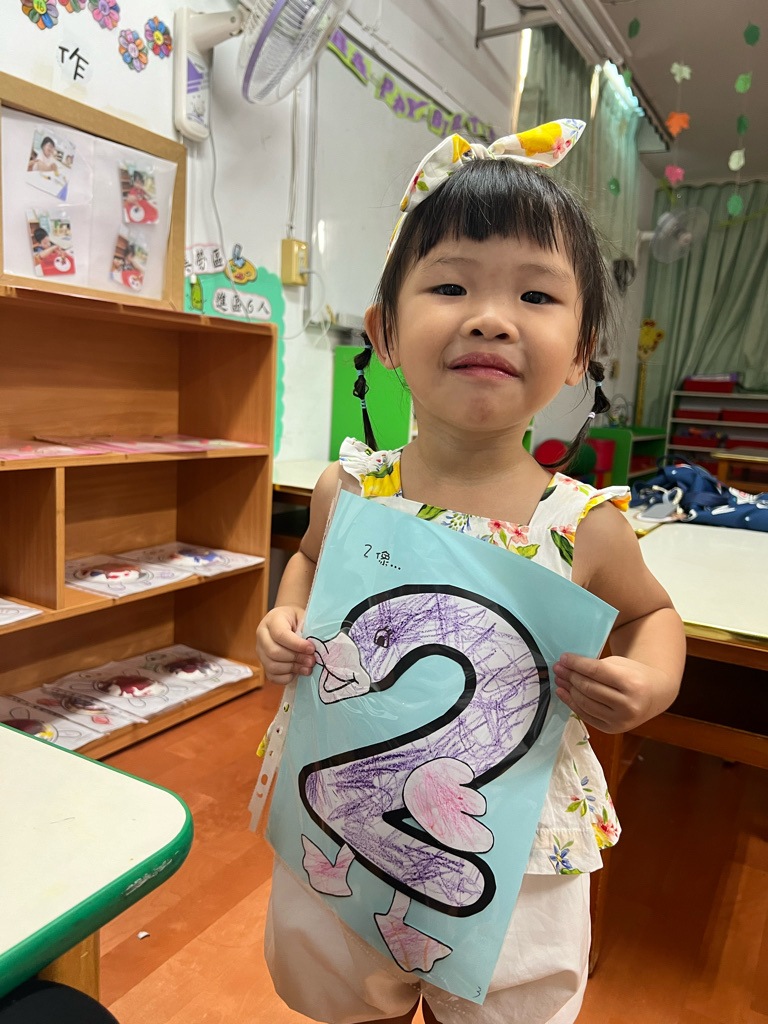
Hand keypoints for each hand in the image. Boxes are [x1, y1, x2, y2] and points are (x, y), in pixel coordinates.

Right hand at [256, 605, 315, 684]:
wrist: (287, 620)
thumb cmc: (296, 618)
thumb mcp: (303, 617)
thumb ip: (306, 629)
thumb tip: (310, 648)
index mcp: (272, 620)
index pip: (280, 634)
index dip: (297, 644)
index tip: (311, 648)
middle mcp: (262, 635)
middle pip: (274, 652)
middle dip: (295, 658)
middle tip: (311, 660)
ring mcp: (261, 651)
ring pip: (272, 666)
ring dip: (292, 669)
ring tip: (307, 667)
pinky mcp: (264, 663)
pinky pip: (272, 676)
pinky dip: (286, 677)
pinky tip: (297, 671)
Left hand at [552, 653, 677, 733]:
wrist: (655, 695)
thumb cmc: (636, 676)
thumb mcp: (621, 665)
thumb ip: (597, 667)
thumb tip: (568, 667)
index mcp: (632, 683)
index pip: (596, 671)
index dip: (576, 664)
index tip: (564, 658)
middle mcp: (627, 705)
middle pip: (589, 688)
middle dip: (570, 676)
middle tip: (558, 668)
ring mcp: (620, 720)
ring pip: (585, 703)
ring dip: (568, 690)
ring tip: (560, 679)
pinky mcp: (612, 729)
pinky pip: (586, 716)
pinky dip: (572, 704)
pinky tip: (563, 693)